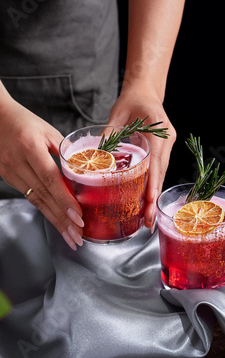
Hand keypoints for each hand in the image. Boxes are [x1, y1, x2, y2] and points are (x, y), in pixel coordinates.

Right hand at [0, 93, 83, 249]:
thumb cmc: (23, 120)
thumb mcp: (47, 130)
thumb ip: (65, 151)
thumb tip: (84, 170)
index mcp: (30, 147)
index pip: (50, 180)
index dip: (65, 200)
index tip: (78, 217)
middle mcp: (18, 163)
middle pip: (44, 197)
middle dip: (63, 220)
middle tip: (78, 237)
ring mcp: (10, 172)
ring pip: (36, 201)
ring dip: (55, 220)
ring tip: (70, 236)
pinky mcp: (8, 178)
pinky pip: (30, 197)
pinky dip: (46, 210)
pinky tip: (57, 221)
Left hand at [107, 90, 175, 228]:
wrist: (145, 90)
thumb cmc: (133, 99)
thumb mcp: (118, 113)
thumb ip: (109, 133)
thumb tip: (97, 155)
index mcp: (160, 131)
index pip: (156, 161)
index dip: (153, 182)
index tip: (149, 199)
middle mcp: (167, 141)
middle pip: (161, 174)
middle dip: (154, 198)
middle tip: (148, 220)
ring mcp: (167, 147)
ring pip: (161, 175)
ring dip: (154, 196)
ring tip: (148, 218)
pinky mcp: (162, 151)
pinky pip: (158, 171)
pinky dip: (152, 186)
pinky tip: (146, 202)